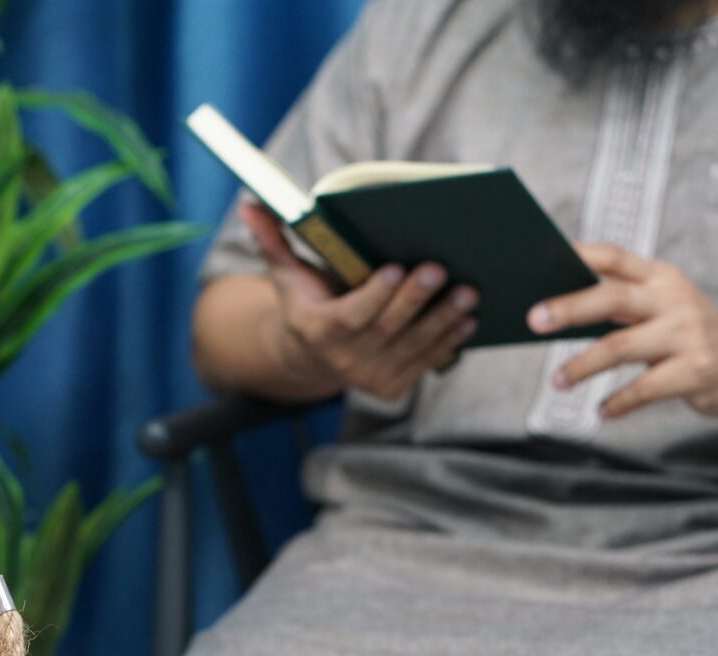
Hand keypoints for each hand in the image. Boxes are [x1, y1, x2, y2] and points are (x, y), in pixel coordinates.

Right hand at [241, 202, 477, 399]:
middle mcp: (343, 360)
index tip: (394, 267)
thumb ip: (273, 240)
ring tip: (468, 291)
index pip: (349, 316)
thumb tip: (249, 205)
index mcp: (317, 330)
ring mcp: (370, 377)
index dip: (374, 296)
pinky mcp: (393, 387)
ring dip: (444, 319)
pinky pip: (426, 362)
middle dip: (416, 299)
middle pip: (387, 328)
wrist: (313, 355)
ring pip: (414, 346)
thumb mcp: (286, 274)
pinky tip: (468, 317)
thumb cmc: (306, 301)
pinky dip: (450, 340)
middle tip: (440, 268)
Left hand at [527, 243, 717, 417]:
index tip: (540, 259)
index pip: (614, 258)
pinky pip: (644, 389)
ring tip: (557, 382)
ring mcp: (687, 336)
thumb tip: (553, 306)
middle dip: (570, 308)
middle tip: (533, 320)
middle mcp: (673, 301)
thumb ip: (619, 299)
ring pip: (620, 347)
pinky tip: (602, 411)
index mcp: (660, 278)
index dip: (577, 256)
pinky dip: (618, 403)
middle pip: (613, 298)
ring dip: (582, 366)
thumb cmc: (687, 332)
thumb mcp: (662, 303)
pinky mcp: (695, 372)